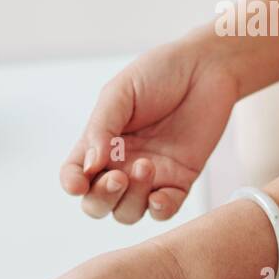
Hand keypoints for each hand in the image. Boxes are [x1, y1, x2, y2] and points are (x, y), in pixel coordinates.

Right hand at [60, 31, 238, 224]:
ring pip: (128, 212)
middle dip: (102, 198)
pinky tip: (160, 197)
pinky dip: (159, 210)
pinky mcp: (180, 179)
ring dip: (132, 199)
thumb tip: (89, 167)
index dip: (72, 183)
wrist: (206, 67)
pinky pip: (164, 210)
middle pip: (98, 203)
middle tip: (118, 176)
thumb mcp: (121, 93)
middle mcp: (121, 164)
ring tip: (146, 166)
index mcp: (99, 142)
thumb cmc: (160, 72)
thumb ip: (101, 129)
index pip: (75, 173)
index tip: (78, 184)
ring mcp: (150, 175)